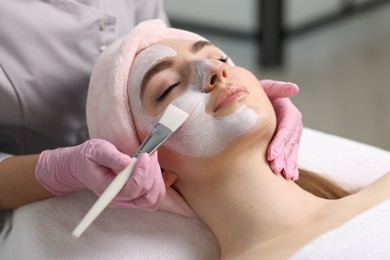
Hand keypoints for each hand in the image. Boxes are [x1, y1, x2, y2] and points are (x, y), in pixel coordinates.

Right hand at [35, 139, 164, 209]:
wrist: (84, 165)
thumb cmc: (90, 157)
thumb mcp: (96, 151)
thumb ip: (110, 157)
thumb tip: (126, 162)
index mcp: (107, 190)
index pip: (130, 191)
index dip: (141, 174)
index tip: (144, 155)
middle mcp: (120, 199)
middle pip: (145, 194)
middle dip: (151, 171)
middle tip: (149, 153)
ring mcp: (129, 200)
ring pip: (153, 198)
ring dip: (157, 178)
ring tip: (151, 159)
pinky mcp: (136, 196)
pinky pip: (155, 197)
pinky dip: (160, 184)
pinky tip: (156, 169)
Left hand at [260, 80, 302, 180]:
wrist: (255, 100)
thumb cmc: (258, 94)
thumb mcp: (266, 88)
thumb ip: (278, 88)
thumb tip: (294, 88)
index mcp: (289, 112)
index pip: (287, 128)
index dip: (280, 142)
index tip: (271, 154)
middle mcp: (293, 125)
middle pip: (290, 143)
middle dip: (283, 157)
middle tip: (275, 168)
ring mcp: (291, 135)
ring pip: (291, 151)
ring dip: (288, 164)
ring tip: (285, 176)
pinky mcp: (287, 143)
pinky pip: (290, 155)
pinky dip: (291, 166)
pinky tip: (291, 177)